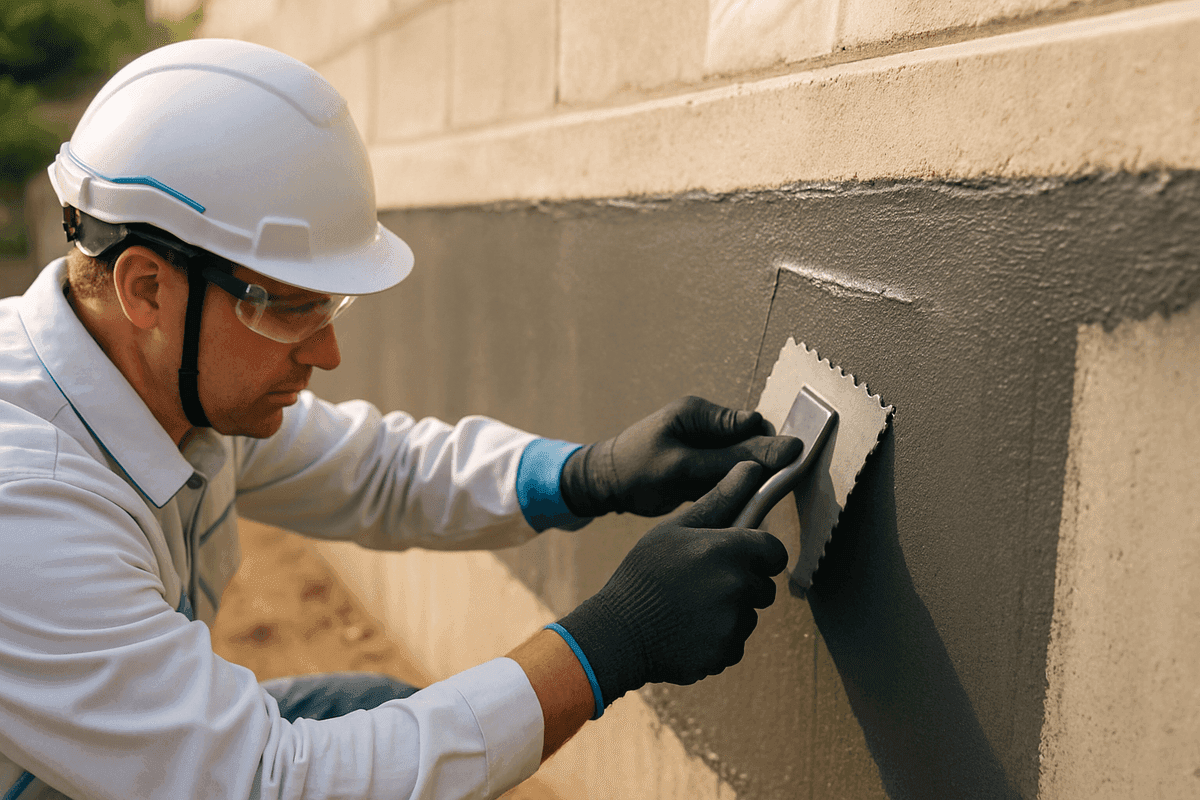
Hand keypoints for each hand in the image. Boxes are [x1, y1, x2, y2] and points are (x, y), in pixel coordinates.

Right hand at [556, 462, 788, 707]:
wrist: (618, 632)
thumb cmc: (645, 573)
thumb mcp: (675, 529)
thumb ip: (720, 500)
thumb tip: (752, 467)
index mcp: (728, 548)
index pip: (774, 552)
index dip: (760, 555)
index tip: (740, 559)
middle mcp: (737, 584)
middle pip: (764, 587)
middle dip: (742, 586)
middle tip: (701, 585)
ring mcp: (733, 622)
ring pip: (749, 616)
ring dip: (729, 614)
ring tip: (689, 610)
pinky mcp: (726, 652)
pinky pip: (735, 643)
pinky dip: (717, 640)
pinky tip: (688, 632)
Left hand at [559, 395, 802, 516]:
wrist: (603, 486)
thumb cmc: (637, 471)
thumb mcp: (685, 467)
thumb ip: (733, 458)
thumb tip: (786, 448)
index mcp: (699, 413)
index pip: (751, 426)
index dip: (771, 448)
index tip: (789, 471)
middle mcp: (705, 425)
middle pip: (750, 445)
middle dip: (760, 468)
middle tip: (768, 495)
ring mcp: (703, 446)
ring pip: (740, 463)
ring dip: (746, 482)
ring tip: (751, 503)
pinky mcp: (701, 466)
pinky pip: (727, 475)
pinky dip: (732, 490)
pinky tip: (736, 506)